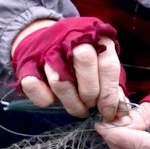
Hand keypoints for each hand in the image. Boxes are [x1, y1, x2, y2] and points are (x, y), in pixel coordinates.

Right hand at [11, 15, 127, 121]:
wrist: (45, 40)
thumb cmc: (81, 58)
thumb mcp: (100, 63)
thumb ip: (111, 84)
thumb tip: (121, 111)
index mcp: (96, 36)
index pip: (108, 65)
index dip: (109, 93)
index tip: (108, 112)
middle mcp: (72, 38)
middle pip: (84, 62)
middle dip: (89, 93)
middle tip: (89, 106)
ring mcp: (48, 49)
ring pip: (59, 80)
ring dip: (70, 102)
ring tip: (77, 109)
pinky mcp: (27, 62)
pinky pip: (34, 86)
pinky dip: (44, 99)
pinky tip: (53, 100)